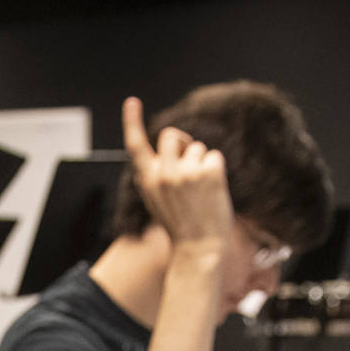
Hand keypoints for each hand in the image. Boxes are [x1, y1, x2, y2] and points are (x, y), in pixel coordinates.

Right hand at [121, 97, 232, 254]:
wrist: (199, 249)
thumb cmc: (181, 225)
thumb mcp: (159, 199)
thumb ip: (159, 173)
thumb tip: (175, 142)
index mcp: (148, 180)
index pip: (135, 145)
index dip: (132, 121)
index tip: (132, 101)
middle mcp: (163, 174)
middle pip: (172, 135)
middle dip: (182, 144)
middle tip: (190, 168)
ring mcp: (185, 173)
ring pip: (196, 148)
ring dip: (201, 164)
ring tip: (201, 192)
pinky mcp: (208, 173)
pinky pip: (214, 157)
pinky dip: (217, 171)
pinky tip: (213, 192)